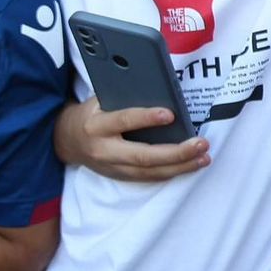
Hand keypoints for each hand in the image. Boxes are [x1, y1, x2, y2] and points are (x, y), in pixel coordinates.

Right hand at [54, 96, 208, 181]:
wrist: (66, 140)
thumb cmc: (90, 114)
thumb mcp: (99, 102)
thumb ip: (123, 100)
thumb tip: (160, 93)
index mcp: (95, 125)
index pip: (123, 121)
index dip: (146, 118)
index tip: (170, 114)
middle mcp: (103, 149)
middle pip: (142, 156)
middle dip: (175, 152)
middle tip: (201, 144)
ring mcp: (111, 167)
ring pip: (149, 172)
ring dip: (180, 166)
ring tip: (203, 157)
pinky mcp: (119, 176)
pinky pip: (148, 177)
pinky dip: (171, 172)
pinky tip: (189, 165)